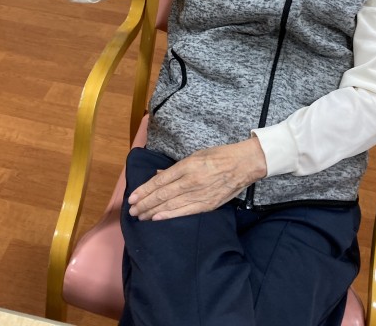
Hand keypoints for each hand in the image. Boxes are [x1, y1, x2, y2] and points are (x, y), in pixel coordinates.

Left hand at [128, 137, 266, 220]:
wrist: (244, 164)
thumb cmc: (219, 156)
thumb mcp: (195, 155)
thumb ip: (176, 167)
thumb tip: (158, 175)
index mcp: (187, 165)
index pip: (160, 181)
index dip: (145, 190)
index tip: (132, 197)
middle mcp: (191, 180)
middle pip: (162, 195)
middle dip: (145, 203)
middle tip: (131, 211)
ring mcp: (199, 194)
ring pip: (171, 205)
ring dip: (153, 212)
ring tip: (140, 217)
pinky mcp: (207, 204)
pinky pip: (185, 212)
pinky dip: (170, 216)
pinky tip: (158, 219)